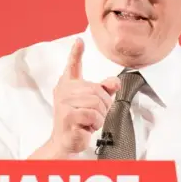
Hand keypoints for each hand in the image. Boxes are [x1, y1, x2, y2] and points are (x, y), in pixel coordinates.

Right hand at [29, 38, 119, 158]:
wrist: (66, 141)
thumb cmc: (79, 120)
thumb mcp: (94, 103)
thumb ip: (105, 90)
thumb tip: (116, 81)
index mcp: (69, 85)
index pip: (73, 65)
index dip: (76, 52)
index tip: (80, 41)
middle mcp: (64, 91)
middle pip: (98, 91)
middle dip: (104, 105)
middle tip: (95, 115)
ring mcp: (64, 103)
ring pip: (97, 103)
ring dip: (99, 116)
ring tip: (88, 121)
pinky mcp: (67, 116)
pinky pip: (92, 115)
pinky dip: (94, 124)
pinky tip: (85, 127)